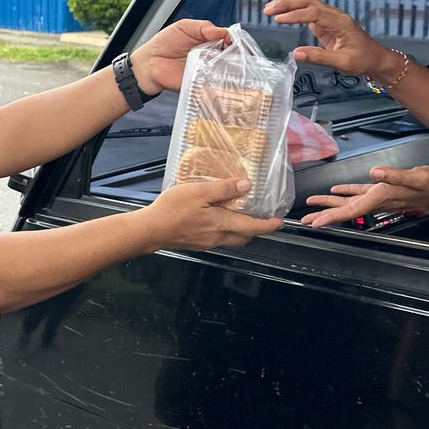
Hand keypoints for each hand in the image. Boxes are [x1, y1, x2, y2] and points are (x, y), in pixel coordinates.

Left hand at [130, 18, 229, 94]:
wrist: (149, 65)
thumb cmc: (163, 44)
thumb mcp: (183, 27)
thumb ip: (203, 27)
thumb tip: (222, 31)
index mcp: (207, 40)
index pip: (226, 38)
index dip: (231, 38)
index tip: (232, 39)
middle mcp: (210, 55)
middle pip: (230, 54)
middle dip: (232, 52)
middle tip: (230, 51)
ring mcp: (207, 69)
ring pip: (226, 69)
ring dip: (228, 65)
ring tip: (223, 61)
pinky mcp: (202, 83)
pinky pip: (215, 82)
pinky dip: (219, 79)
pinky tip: (217, 73)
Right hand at [143, 177, 283, 249]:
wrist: (149, 231)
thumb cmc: (172, 210)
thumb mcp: (199, 192)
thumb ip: (224, 189)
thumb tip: (246, 185)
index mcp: (221, 224)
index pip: (252, 227)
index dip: (268, 225)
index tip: (279, 222)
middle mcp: (217, 237)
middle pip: (243, 237)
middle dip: (255, 230)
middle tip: (260, 218)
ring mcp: (206, 242)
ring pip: (230, 239)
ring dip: (239, 230)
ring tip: (239, 215)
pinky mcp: (196, 243)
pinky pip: (217, 238)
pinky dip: (224, 230)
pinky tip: (215, 219)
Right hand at [261, 0, 397, 78]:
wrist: (375, 57)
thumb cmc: (362, 59)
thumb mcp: (343, 63)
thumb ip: (319, 57)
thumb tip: (295, 54)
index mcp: (340, 23)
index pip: (313, 13)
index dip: (294, 15)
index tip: (278, 19)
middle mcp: (333, 15)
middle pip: (307, 0)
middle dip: (286, 2)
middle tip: (267, 11)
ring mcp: (329, 16)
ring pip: (306, 1)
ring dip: (287, 2)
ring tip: (269, 10)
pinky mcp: (324, 21)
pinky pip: (306, 9)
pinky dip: (292, 8)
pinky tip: (280, 13)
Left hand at [300, 164, 428, 228]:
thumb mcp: (417, 176)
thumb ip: (396, 176)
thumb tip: (375, 172)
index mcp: (381, 196)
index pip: (351, 210)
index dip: (332, 216)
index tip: (315, 223)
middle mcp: (377, 200)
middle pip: (345, 210)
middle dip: (324, 215)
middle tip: (304, 219)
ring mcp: (379, 196)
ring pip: (349, 203)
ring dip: (330, 205)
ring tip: (313, 206)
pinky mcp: (383, 190)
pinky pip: (360, 193)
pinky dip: (346, 192)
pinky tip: (336, 191)